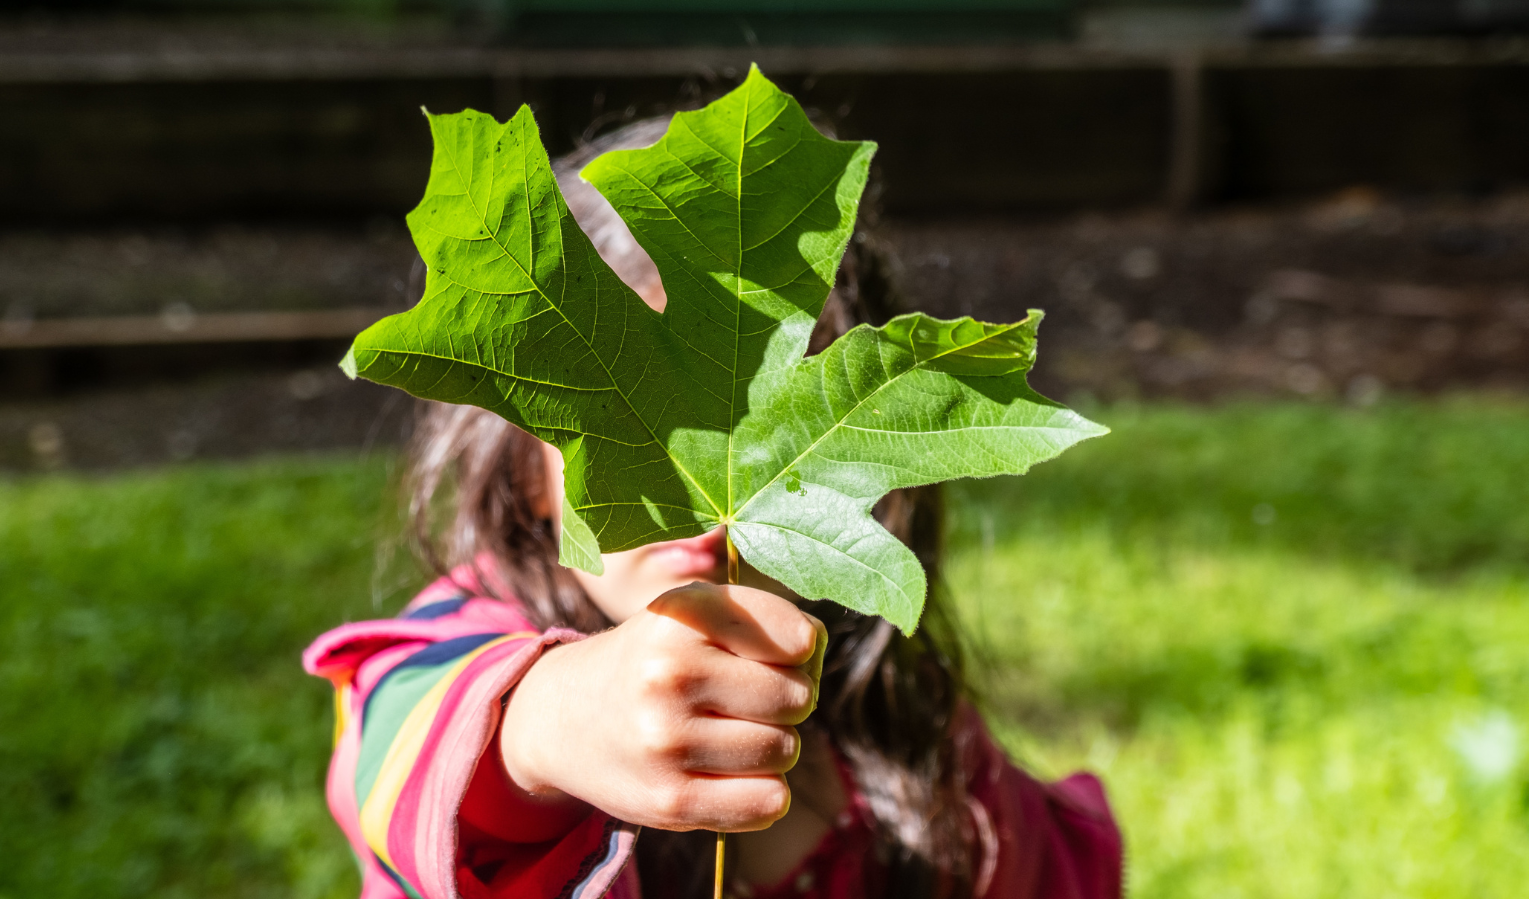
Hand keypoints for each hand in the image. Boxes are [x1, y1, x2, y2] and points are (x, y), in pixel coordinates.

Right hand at [498, 583, 827, 831]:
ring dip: (771, 746)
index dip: (800, 650)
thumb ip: (768, 621)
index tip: (772, 654)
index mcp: (683, 614)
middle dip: (786, 700)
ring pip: (785, 750)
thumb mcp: (696, 613)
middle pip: (798, 697)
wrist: (565, 717)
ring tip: (727, 732)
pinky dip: (763, 792)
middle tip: (744, 699)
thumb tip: (816, 651)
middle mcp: (669, 673)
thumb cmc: (657, 659)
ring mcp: (666, 740)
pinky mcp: (670, 800)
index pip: (799, 639)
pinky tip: (728, 772)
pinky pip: (768, 802)